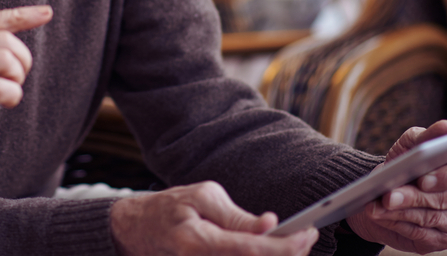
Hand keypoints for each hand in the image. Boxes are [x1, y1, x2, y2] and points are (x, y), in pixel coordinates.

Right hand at [0, 5, 50, 193]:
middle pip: (4, 39)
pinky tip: (6, 103)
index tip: (45, 13)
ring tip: (9, 89)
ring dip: (17, 76)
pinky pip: (2, 88)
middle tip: (17, 76)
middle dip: (22, 57)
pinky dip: (13, 95)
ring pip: (7, 59)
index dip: (21, 16)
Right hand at [110, 182, 317, 255]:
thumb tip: (270, 224)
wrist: (137, 230)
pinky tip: (276, 250)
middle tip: (307, 236)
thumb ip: (236, 216)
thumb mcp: (201, 197)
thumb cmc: (169, 209)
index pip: (252, 250)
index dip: (286, 246)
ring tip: (296, 243)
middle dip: (290, 255)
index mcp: (199, 242)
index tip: (309, 233)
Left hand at [347, 120, 446, 252]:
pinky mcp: (443, 239)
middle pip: (445, 198)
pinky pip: (421, 234)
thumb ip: (427, 136)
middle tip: (388, 195)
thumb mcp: (410, 145)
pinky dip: (398, 224)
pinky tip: (381, 217)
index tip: (424, 178)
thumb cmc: (404, 163)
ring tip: (377, 205)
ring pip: (430, 217)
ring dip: (401, 211)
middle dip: (413, 197)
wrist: (385, 190)